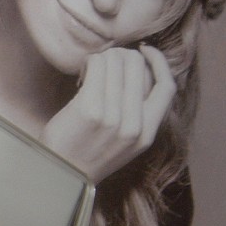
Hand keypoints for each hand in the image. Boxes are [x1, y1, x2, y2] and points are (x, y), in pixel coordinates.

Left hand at [39, 45, 175, 182]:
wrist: (59, 174)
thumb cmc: (87, 155)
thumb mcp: (124, 144)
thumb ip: (138, 117)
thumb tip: (139, 75)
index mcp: (147, 134)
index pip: (167, 86)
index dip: (158, 62)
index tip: (144, 51)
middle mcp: (133, 125)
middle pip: (137, 67)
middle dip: (121, 56)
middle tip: (104, 63)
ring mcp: (111, 117)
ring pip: (116, 62)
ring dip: (102, 59)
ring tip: (90, 73)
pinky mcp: (88, 108)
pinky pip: (96, 66)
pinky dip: (90, 62)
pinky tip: (82, 73)